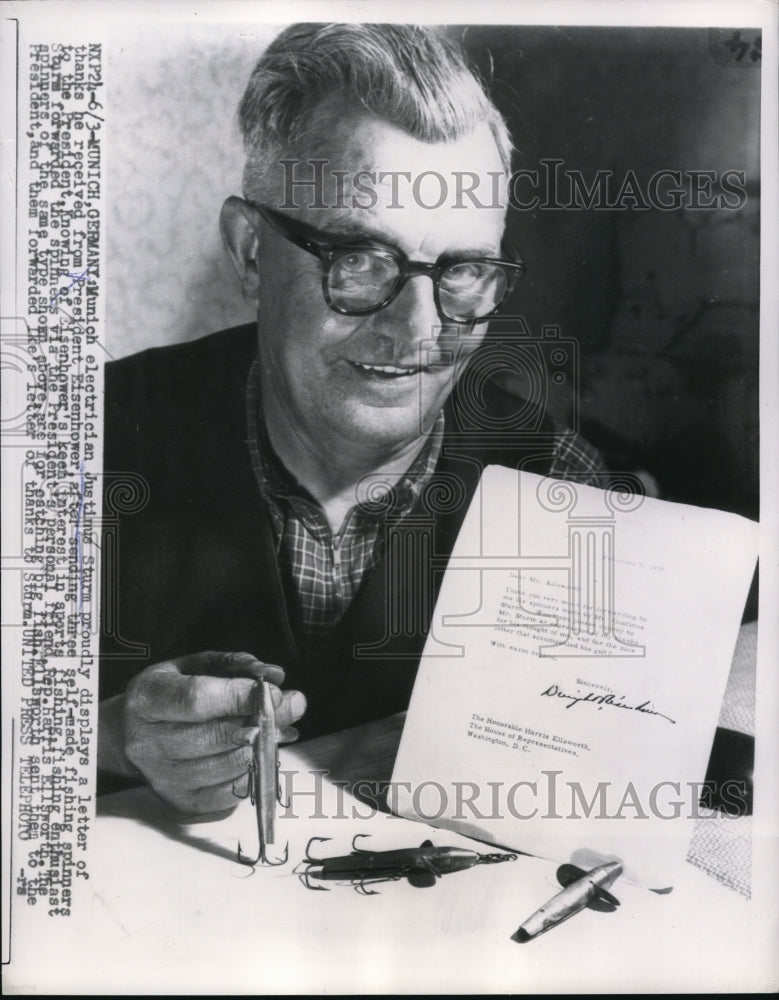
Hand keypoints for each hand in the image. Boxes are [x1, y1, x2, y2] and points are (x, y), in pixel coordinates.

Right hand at [99, 651, 305, 814]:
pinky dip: (254, 771)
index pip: (197, 700)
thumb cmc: (170, 693)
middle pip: (216, 735)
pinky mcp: (181, 802)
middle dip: (265, 720)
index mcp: (147, 699)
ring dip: (265, 746)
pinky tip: (261, 752)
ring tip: (280, 728)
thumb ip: (235, 664)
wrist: (129, 735)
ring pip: (228, 765)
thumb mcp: (194, 665)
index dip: (241, 696)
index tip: (275, 691)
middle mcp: (148, 743)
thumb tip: (274, 676)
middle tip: (294, 706)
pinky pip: (231, 792)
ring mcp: (163, 777)